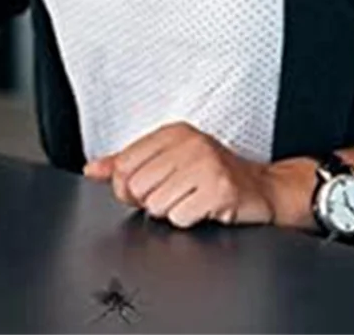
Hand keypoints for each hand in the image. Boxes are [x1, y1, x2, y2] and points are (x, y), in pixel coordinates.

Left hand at [83, 122, 303, 229]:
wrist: (261, 188)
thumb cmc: (212, 175)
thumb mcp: (169, 160)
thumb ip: (128, 163)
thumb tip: (93, 169)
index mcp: (173, 133)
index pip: (124, 164)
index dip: (129, 187)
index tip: (149, 187)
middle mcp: (189, 143)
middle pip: (137, 188)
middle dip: (150, 202)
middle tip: (176, 195)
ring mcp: (206, 164)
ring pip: (156, 206)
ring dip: (172, 212)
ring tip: (191, 200)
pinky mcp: (219, 189)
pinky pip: (180, 217)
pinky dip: (189, 220)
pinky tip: (203, 208)